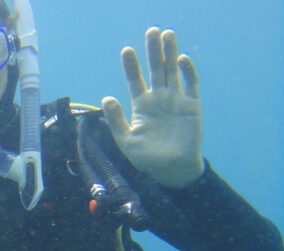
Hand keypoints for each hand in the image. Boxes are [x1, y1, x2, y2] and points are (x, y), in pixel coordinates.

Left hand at [101, 27, 203, 188]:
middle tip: (151, 31)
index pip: (135, 80)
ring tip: (167, 34)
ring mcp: (176, 100)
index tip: (126, 50)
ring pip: (172, 72)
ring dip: (170, 53)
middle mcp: (158, 99)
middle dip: (153, 51)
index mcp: (142, 106)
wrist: (173, 170)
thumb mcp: (127, 140)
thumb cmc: (148, 159)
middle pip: (156, 70)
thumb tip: (106, 98)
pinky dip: (186, 71)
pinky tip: (180, 59)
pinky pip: (190, 84)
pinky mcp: (191, 106)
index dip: (131, 66)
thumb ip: (117, 120)